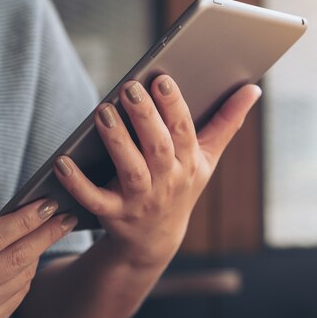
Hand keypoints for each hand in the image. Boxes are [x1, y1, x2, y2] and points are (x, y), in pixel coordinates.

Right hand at [0, 200, 76, 317]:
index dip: (23, 220)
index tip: (48, 204)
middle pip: (15, 258)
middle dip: (47, 234)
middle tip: (68, 217)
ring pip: (22, 275)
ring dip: (40, 251)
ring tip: (51, 231)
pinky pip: (19, 292)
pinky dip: (28, 271)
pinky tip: (33, 256)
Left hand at [53, 75, 261, 266]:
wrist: (157, 238)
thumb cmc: (182, 185)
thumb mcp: (208, 157)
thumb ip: (227, 121)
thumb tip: (253, 89)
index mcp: (190, 163)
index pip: (184, 131)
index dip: (174, 106)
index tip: (162, 79)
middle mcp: (169, 181)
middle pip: (158, 147)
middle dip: (145, 117)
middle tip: (129, 87)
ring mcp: (141, 200)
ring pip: (130, 170)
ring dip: (118, 142)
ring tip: (103, 112)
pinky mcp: (114, 215)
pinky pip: (95, 199)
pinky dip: (78, 183)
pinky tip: (63, 161)